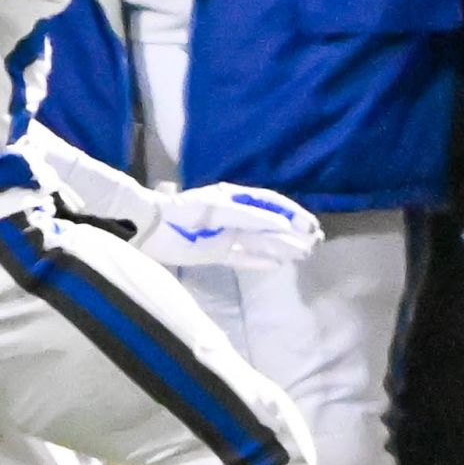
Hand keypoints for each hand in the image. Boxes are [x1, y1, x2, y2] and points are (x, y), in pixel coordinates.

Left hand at [142, 182, 323, 267]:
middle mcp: (235, 216)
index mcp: (235, 198)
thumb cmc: (184, 213)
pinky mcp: (216, 253)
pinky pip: (244, 257)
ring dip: (281, 247)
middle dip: (292, 232)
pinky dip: (260, 261)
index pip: (271, 204)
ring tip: (302, 255)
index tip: (310, 225)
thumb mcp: (220, 210)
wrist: (150, 229)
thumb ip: (251, 217)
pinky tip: (277, 265)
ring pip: (260, 242)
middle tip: (313, 242)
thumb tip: (283, 225)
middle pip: (269, 224)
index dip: (292, 213)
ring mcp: (226, 235)